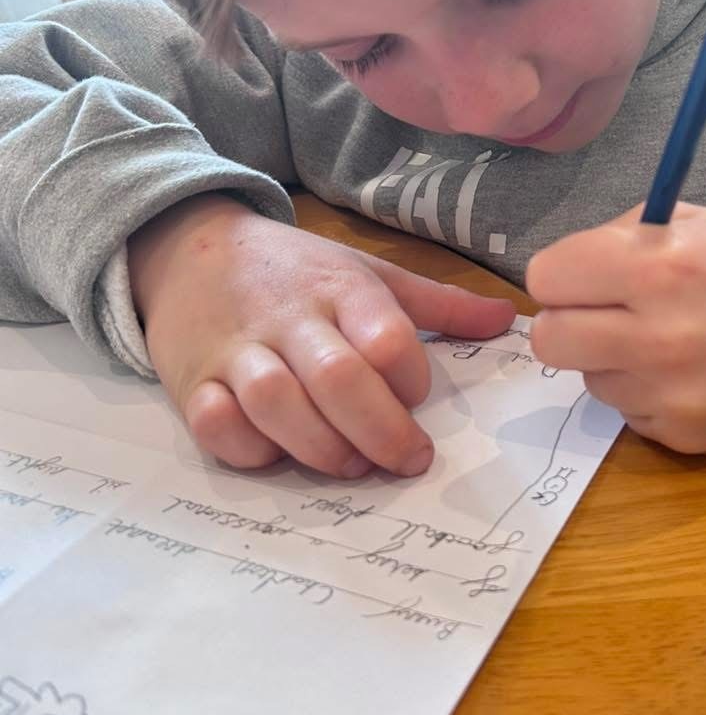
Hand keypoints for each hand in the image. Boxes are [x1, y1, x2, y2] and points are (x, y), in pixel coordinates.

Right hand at [129, 194, 515, 476]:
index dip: (412, 380)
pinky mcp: (193, 382)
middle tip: (406, 460)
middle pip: (339, 379)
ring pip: (277, 405)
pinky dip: (248, 448)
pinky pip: (217, 425)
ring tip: (351, 465)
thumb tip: (507, 320)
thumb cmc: (294, 271)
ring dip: (321, 448)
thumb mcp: (367, 274)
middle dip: (381, 432)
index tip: (419, 400)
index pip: (388, 338)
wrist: (189, 249)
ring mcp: (237, 350)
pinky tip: (276, 453)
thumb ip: (436, 305)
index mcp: (340, 289)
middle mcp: (290, 319)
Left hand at [527, 203, 705, 454]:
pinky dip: (642, 391)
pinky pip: (625, 411)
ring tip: (659, 341)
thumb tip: (560, 272)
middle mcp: (660, 335)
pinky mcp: (684, 433)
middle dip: (563, 322)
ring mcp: (672, 393)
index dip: (559, 274)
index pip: (547, 278)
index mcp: (657, 265)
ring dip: (609, 359)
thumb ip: (618, 236)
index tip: (578, 276)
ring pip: (587, 378)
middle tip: (596, 314)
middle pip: (548, 339)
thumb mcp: (687, 222)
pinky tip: (682, 372)